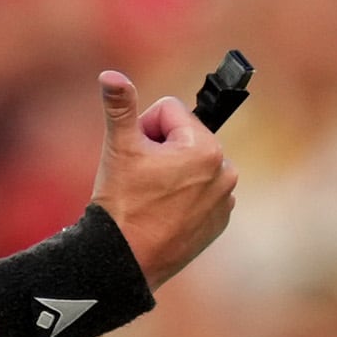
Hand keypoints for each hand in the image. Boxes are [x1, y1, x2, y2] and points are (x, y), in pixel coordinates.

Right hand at [88, 67, 237, 287]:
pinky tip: (163, 214)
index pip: (170, 111)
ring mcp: (225, 200)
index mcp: (206, 148)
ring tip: (151, 198)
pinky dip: (182, 197)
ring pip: (190, 164)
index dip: (145, 128)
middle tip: (142, 179)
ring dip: (171, 173)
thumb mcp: (119, 148)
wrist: (124, 261)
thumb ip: (119, 106)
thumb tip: (111, 75)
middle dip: (160, 150)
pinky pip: (199, 192)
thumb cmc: (122, 203)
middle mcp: (225, 172)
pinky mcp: (219, 221)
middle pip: (182, 137)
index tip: (137, 156)